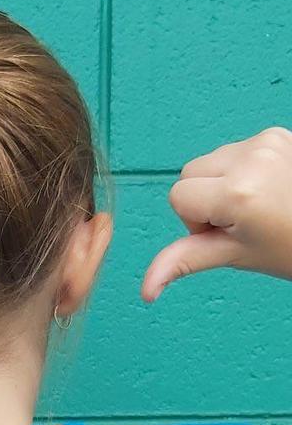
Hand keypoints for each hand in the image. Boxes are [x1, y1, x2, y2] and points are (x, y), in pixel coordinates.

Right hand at [142, 127, 291, 302]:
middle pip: (190, 173)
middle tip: (244, 221)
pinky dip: (246, 169)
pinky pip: (238, 149)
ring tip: (259, 204)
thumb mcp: (237, 255)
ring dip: (225, 182)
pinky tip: (269, 188)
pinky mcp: (277, 134)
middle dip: (207, 198)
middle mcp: (250, 159)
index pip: (178, 197)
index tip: (230, 232)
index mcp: (237, 193)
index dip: (197, 221)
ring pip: (212, 160)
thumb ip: (184, 261)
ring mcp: (266, 142)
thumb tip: (146, 289)